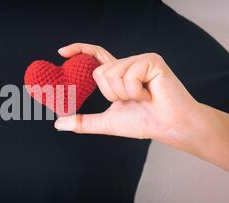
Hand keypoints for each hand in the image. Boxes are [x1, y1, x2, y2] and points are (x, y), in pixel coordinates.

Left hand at [55, 43, 198, 142]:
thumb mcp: (106, 122)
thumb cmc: (144, 122)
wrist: (169, 126)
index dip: (79, 50)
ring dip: (124, 94)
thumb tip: (59, 123)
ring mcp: (140, 60)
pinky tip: (150, 94)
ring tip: (143, 97)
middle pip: (99, 72)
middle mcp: (128, 64)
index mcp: (118, 74)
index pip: (95, 56)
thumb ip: (83, 121)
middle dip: (111, 94)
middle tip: (131, 100)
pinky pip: (128, 76)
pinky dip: (136, 91)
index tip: (61, 52)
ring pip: (111, 74)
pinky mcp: (151, 61)